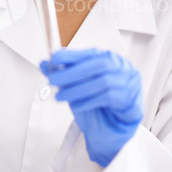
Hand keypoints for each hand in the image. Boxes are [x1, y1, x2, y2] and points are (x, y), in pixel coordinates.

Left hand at [40, 49, 143, 166]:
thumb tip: (44, 64)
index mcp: (107, 57)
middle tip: (52, 79)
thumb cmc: (100, 95)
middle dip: (71, 73)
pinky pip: (106, 98)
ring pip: (100, 83)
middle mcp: (118, 66)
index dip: (71, 54)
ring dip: (77, 90)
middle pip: (95, 66)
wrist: (121, 118)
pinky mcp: (127, 98)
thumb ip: (64, 72)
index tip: (54, 57)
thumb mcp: (81, 82)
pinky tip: (75, 105)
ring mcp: (126, 81)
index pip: (88, 53)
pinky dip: (87, 101)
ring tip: (60, 96)